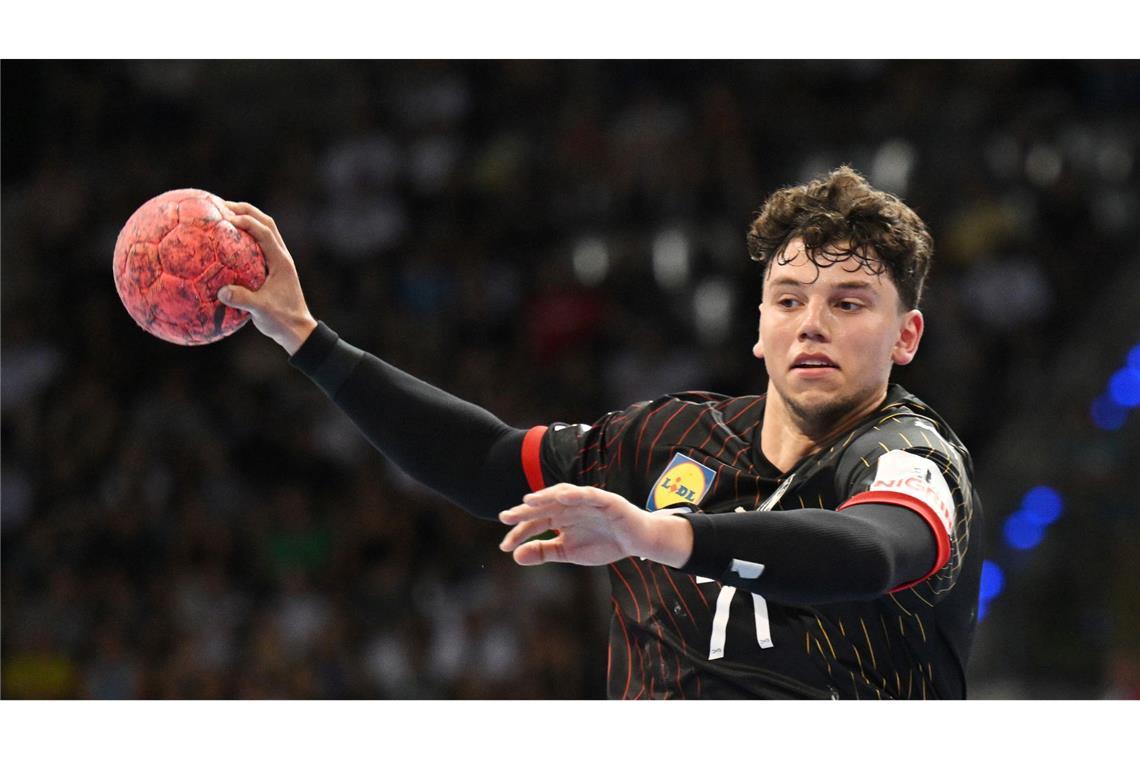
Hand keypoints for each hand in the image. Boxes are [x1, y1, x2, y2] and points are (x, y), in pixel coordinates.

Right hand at [215, 201, 317, 354]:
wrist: (297, 330)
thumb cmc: (282, 320)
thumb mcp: (261, 311)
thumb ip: (243, 300)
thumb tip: (221, 291)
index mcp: (281, 262)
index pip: (265, 232)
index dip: (247, 221)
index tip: (226, 217)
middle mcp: (281, 257)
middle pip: (266, 223)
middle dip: (245, 210)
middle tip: (221, 205)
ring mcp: (278, 261)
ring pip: (264, 231)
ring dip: (246, 220)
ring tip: (223, 215)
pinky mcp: (272, 269)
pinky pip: (258, 246)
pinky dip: (244, 237)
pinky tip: (225, 242)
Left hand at [498, 483, 693, 567]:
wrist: (637, 542)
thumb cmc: (604, 543)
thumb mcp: (569, 552)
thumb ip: (544, 551)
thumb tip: (516, 556)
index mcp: (560, 517)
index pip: (535, 522)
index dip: (519, 532)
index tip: (505, 546)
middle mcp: (570, 506)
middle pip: (544, 505)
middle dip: (525, 512)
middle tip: (505, 517)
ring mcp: (587, 501)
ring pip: (562, 495)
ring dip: (545, 496)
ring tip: (528, 502)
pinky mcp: (606, 500)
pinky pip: (589, 494)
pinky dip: (576, 494)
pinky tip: (562, 497)